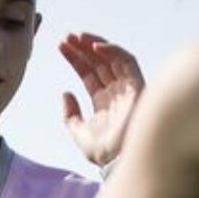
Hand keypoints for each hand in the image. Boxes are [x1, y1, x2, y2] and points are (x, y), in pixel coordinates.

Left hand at [60, 32, 144, 167]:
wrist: (115, 161)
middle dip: (83, 48)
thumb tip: (65, 93)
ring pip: (112, 58)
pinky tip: (95, 47)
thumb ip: (70, 114)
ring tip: (77, 36)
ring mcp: (127, 88)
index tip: (61, 46)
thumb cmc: (102, 152)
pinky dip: (113, 51)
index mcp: (103, 101)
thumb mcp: (78, 131)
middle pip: (99, 63)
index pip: (89, 73)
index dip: (76, 59)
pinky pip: (127, 62)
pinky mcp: (137, 86)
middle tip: (67, 37)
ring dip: (95, 44)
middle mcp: (116, 92)